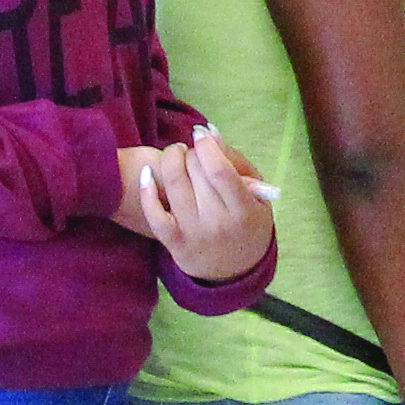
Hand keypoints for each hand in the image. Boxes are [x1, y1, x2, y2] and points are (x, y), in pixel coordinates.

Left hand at [115, 134, 276, 279]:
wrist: (236, 272)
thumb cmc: (248, 223)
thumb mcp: (257, 195)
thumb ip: (236, 162)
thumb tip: (210, 132)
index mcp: (244, 210)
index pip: (219, 171)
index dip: (206, 147)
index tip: (200, 134)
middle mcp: (218, 224)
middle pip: (196, 173)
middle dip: (191, 152)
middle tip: (193, 151)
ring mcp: (194, 234)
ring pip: (174, 185)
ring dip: (171, 160)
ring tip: (176, 155)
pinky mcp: (174, 244)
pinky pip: (154, 214)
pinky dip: (147, 191)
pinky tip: (146, 173)